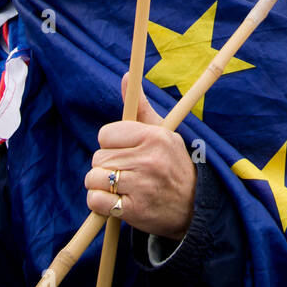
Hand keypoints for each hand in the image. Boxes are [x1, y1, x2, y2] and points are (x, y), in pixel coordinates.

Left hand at [84, 75, 195, 240]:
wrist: (192, 205)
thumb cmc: (172, 164)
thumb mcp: (162, 132)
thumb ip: (140, 106)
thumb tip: (125, 76)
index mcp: (153, 137)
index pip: (106, 135)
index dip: (110, 143)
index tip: (122, 150)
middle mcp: (148, 160)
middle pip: (98, 157)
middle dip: (106, 165)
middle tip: (125, 170)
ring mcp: (141, 186)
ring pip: (94, 179)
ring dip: (100, 185)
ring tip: (119, 185)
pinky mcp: (133, 210)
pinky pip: (96, 201)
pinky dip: (100, 203)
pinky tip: (116, 200)